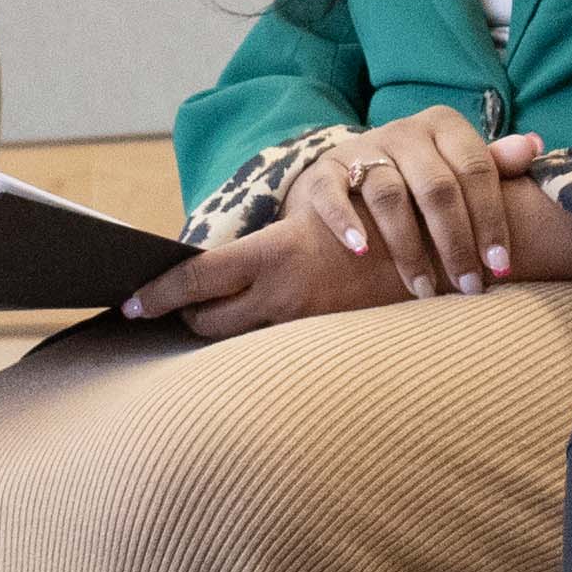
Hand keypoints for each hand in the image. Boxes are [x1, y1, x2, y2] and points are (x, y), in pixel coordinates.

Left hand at [119, 217, 407, 338]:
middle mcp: (285, 297)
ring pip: (237, 344)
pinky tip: (255, 334)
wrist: (444, 255)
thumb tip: (215, 263)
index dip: (157, 293)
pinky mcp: (327, 346)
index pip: (197, 279)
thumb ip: (266, 246)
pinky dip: (257, 343)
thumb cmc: (377, 221)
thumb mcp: (315, 218)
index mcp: (276, 256)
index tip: (126, 303)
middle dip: (186, 316)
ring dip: (220, 331)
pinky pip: (274, 353)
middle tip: (176, 309)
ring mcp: (306, 326)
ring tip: (210, 320)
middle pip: (206, 323)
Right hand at [278, 107, 571, 294]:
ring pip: (389, 195)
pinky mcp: (323, 169)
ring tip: (423, 289)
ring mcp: (361, 149)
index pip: (477, 169)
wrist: (347, 172)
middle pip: (437, 187)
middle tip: (468, 287)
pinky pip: (333, 193)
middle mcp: (403, 131)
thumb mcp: (456, 165)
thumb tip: (535, 147)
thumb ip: (494, 163)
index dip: (491, 219)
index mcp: (443, 125)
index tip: (500, 265)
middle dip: (456, 243)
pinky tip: (362, 252)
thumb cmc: (418, 178)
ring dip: (408, 248)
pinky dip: (346, 222)